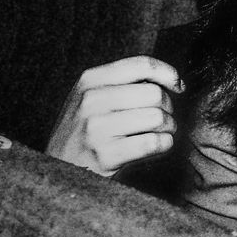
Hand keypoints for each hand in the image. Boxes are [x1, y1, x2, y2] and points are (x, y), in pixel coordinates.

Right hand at [46, 56, 182, 176]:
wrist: (58, 171)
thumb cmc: (85, 132)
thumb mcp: (93, 98)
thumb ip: (125, 83)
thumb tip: (173, 79)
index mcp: (89, 80)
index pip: (142, 64)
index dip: (168, 74)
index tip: (178, 86)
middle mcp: (91, 100)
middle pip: (155, 93)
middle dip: (168, 108)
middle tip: (163, 120)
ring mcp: (96, 128)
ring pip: (158, 118)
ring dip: (169, 128)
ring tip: (160, 134)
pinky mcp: (105, 155)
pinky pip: (154, 143)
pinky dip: (164, 145)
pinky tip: (157, 147)